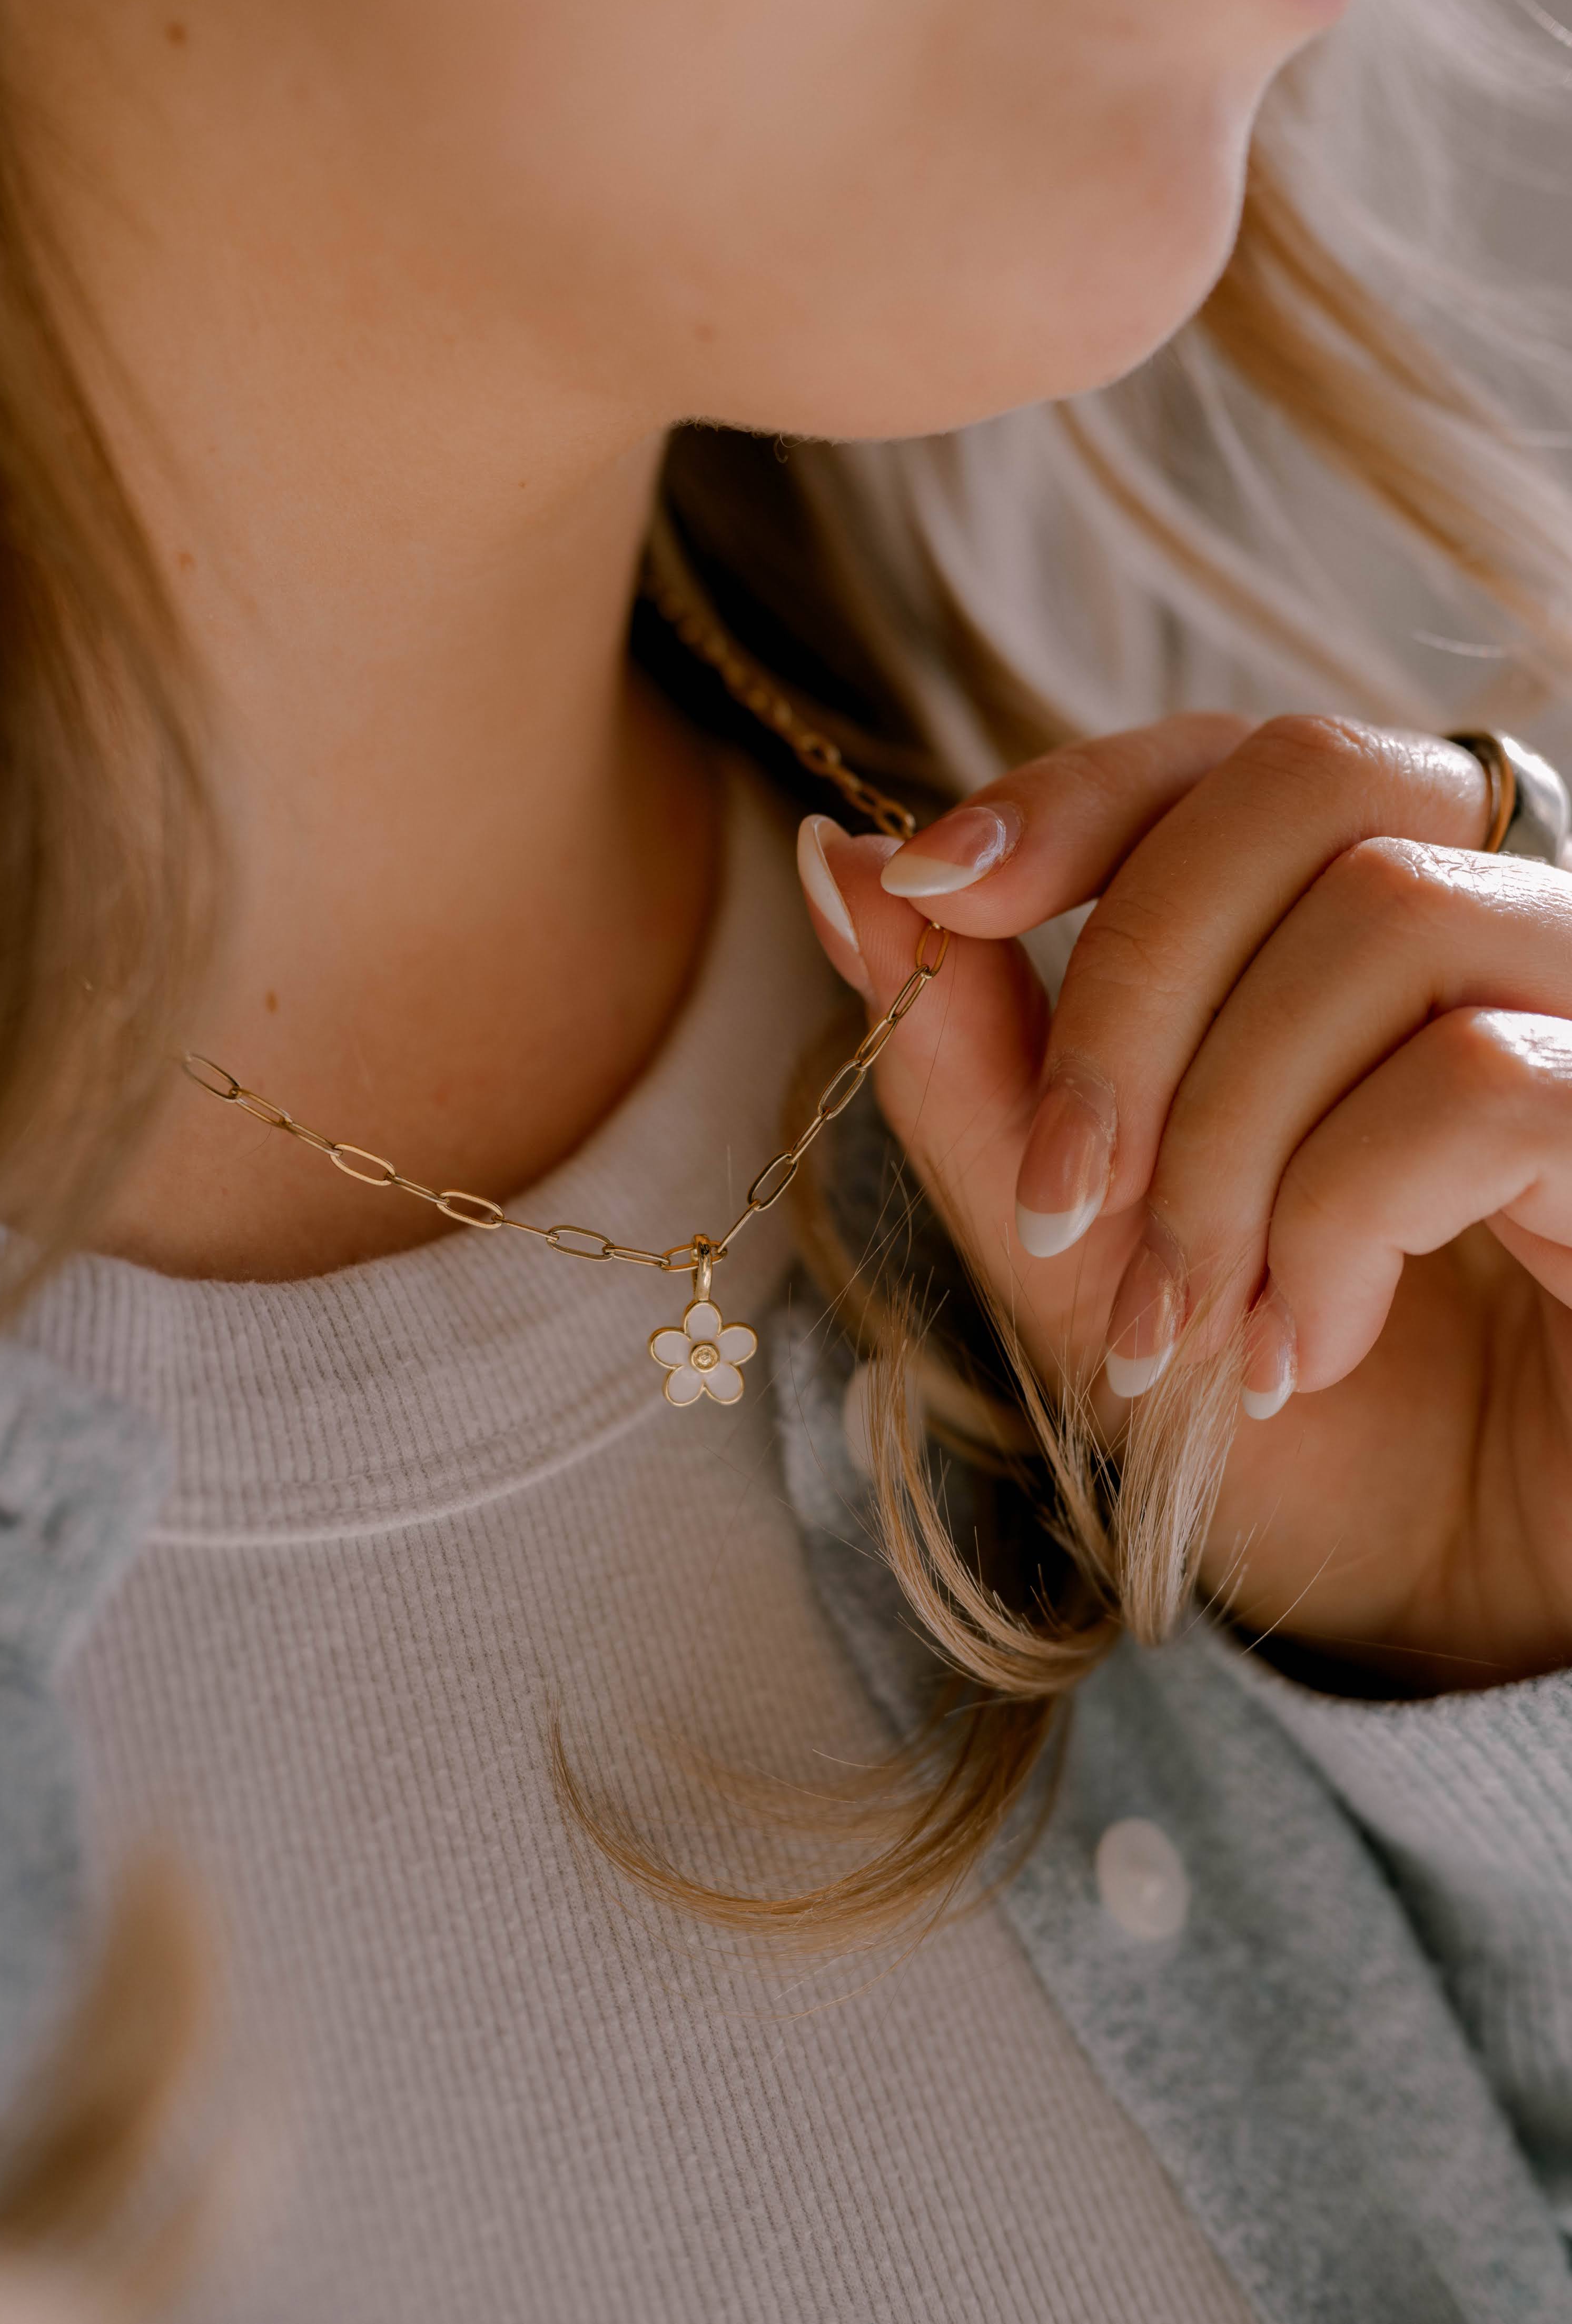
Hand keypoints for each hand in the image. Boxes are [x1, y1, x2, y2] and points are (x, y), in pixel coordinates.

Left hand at [798, 714, 1571, 1692]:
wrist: (1452, 1587)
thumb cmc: (1286, 1403)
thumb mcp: (1084, 1232)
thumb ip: (971, 1050)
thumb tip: (836, 859)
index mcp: (1377, 908)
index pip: (1232, 753)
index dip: (1077, 796)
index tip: (933, 894)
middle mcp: (1510, 912)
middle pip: (1304, 783)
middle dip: (1129, 991)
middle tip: (1064, 1201)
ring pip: (1384, 918)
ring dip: (1223, 1144)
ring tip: (1186, 1322)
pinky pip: (1479, 1079)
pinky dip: (1341, 1224)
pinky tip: (1302, 1350)